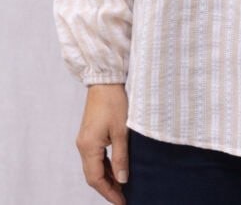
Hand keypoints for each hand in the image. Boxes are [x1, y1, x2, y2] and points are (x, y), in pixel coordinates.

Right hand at [76, 84, 128, 203]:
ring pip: (93, 167)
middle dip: (107, 188)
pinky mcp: (88, 134)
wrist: (105, 81)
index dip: (109, 193)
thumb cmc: (114, 102)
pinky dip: (105, 166)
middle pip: (92, 176)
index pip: (96, 179)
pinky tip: (117, 168)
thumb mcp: (122, 131)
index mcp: (88, 147)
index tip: (122, 202)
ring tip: (122, 186)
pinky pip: (95, 157)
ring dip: (106, 177)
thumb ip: (121, 156)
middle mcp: (82, 146)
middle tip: (123, 197)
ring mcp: (84, 140)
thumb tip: (122, 179)